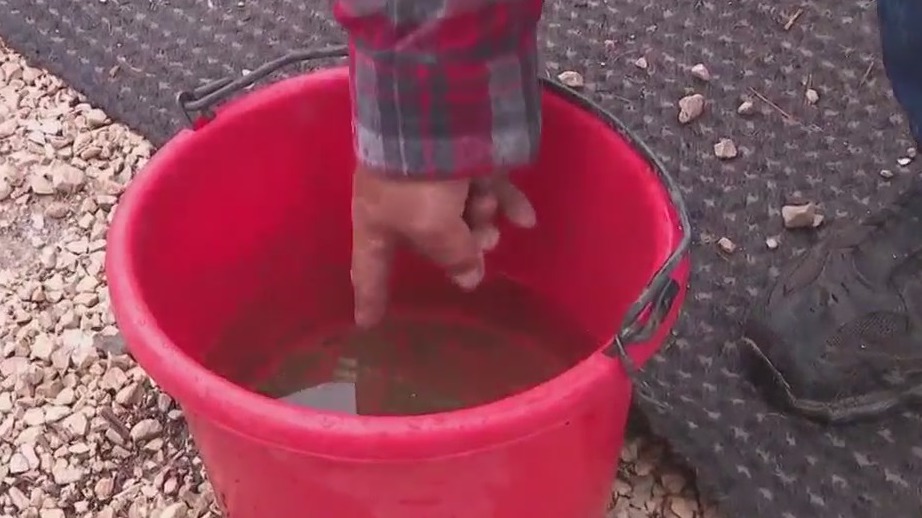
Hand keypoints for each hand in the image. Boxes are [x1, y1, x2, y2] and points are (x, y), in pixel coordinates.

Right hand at [351, 165, 536, 327]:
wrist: (436, 106)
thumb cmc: (419, 177)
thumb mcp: (432, 227)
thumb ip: (452, 257)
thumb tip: (470, 278)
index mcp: (378, 221)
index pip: (369, 270)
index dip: (369, 297)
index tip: (367, 323)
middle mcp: (402, 202)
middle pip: (430, 243)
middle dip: (458, 248)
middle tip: (479, 247)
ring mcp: (434, 178)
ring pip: (464, 215)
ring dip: (482, 220)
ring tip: (491, 211)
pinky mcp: (464, 157)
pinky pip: (488, 189)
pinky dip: (507, 204)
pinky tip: (527, 220)